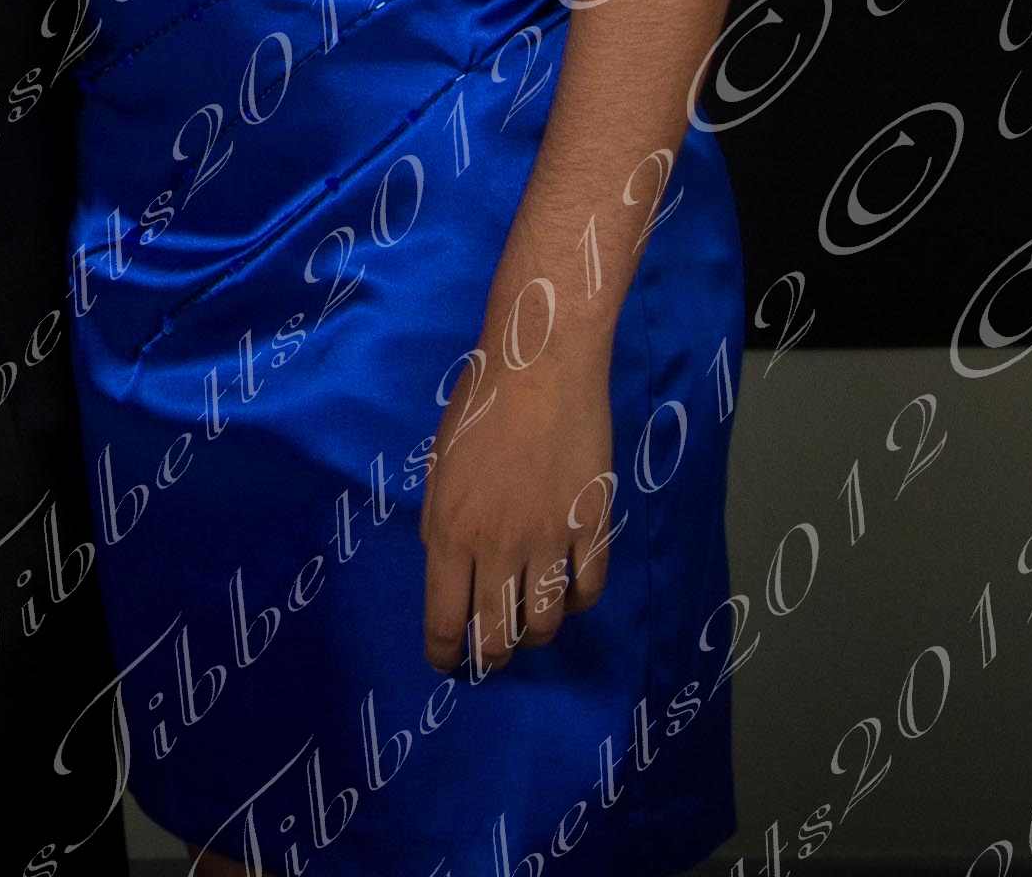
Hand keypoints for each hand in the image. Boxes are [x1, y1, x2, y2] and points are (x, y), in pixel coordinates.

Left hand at [418, 345, 609, 678]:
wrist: (539, 367)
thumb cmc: (478, 407)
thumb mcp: (438, 467)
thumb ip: (441, 523)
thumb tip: (448, 566)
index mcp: (449, 532)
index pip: (445, 619)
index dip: (445, 653)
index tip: (447, 663)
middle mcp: (498, 548)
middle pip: (497, 635)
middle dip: (490, 656)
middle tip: (490, 656)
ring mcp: (550, 541)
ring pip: (546, 622)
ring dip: (535, 634)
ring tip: (529, 627)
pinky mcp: (592, 527)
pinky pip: (590, 590)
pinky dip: (578, 604)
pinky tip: (569, 596)